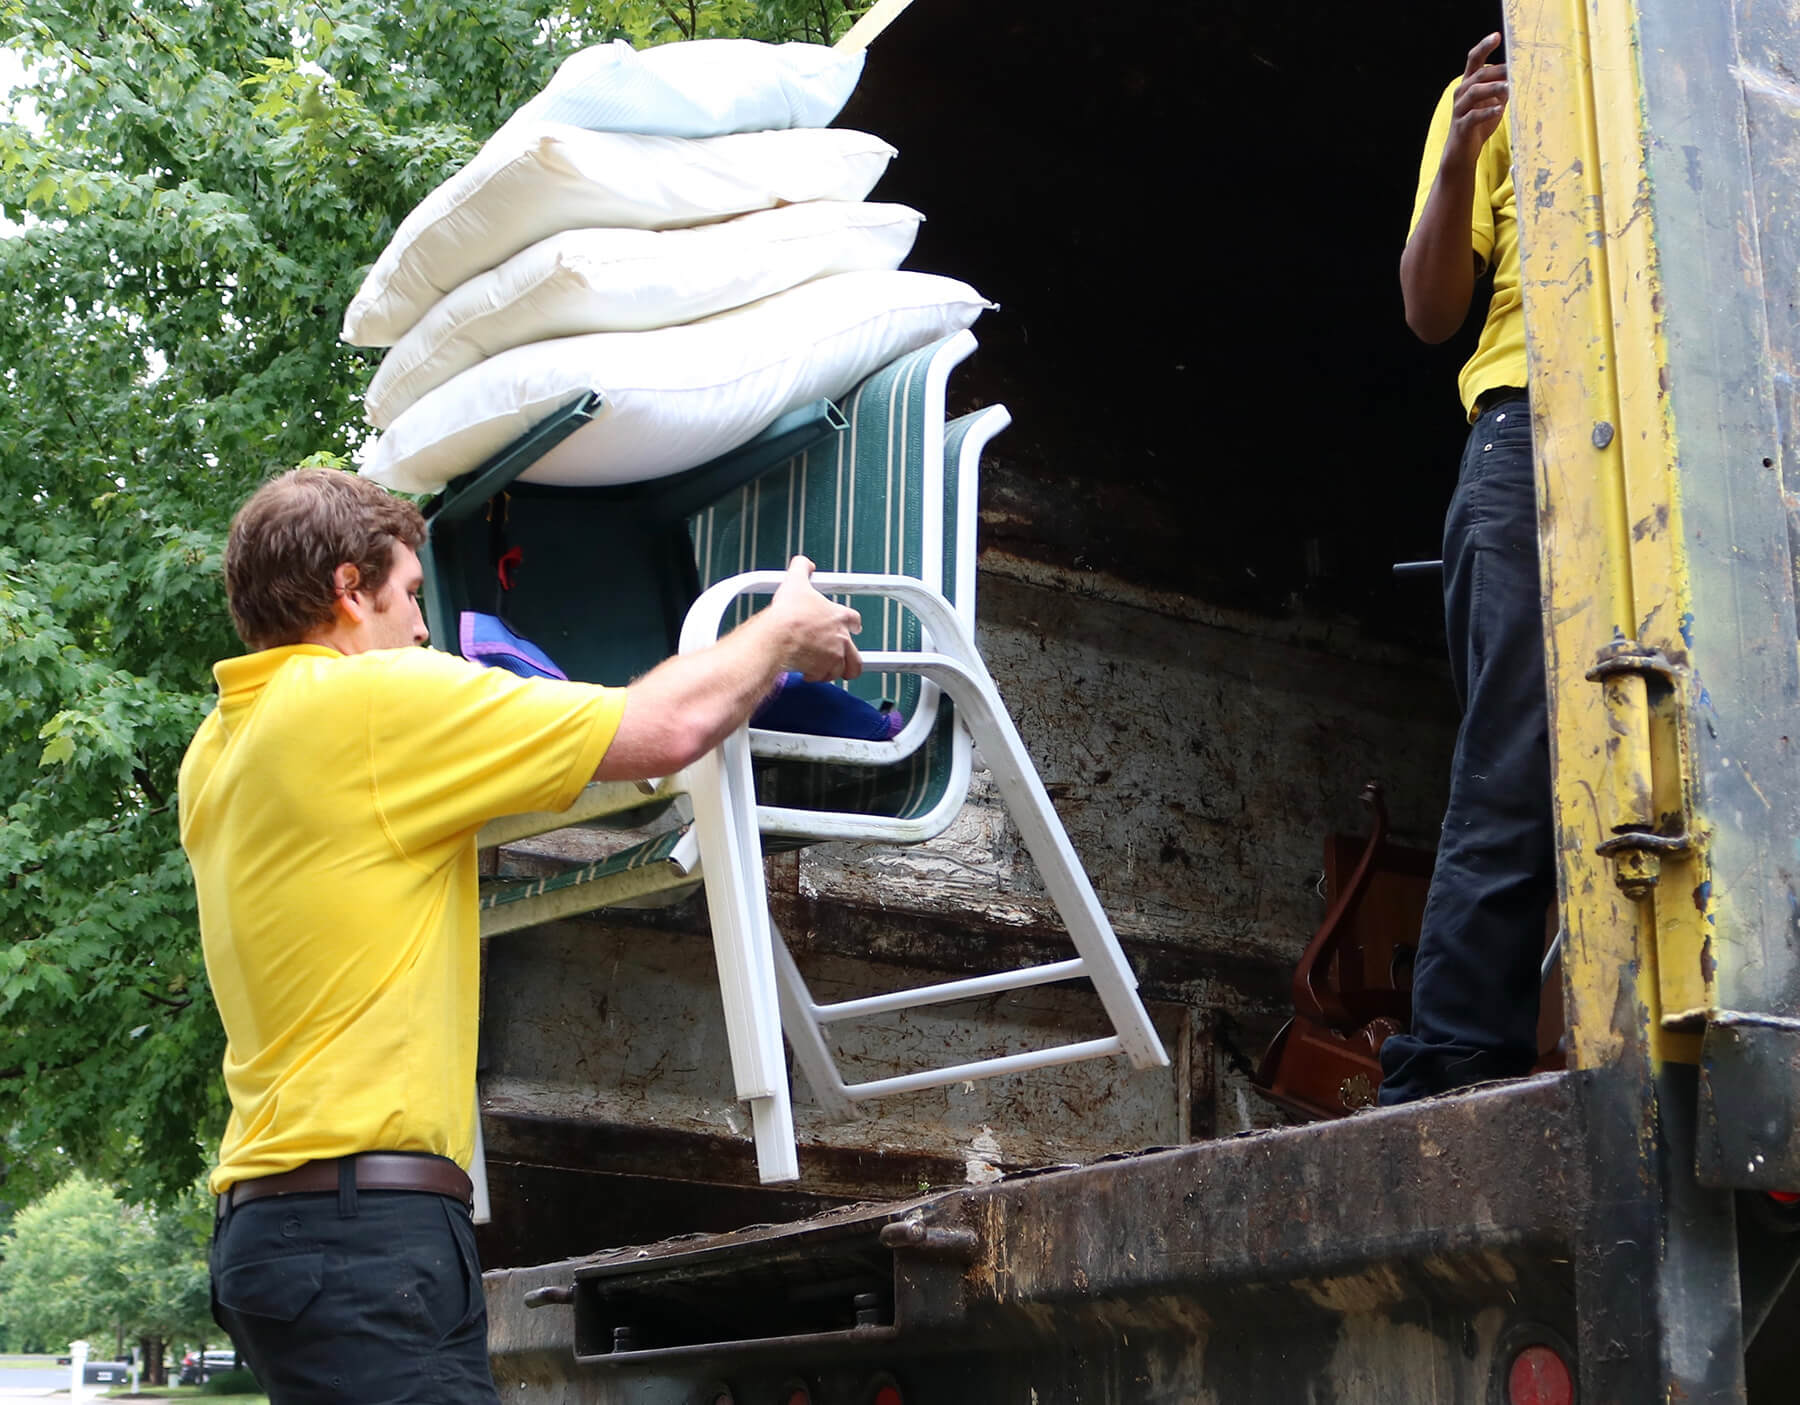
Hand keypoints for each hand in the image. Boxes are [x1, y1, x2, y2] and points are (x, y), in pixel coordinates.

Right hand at [767, 556, 862, 682]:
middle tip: (841, 661)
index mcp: (839, 616)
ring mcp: (834, 656)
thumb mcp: (795, 582)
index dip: (853, 624)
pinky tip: (807, 672)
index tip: (852, 627)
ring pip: (842, 670)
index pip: (855, 620)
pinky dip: (816, 676)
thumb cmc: (789, 613)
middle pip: (856, 655)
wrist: (779, 636)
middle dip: (850, 660)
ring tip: (822, 669)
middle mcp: (841, 638)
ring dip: (833, 670)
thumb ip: (801, 568)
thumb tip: (803, 562)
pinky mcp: (823, 669)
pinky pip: (824, 677)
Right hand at [1446, 32, 1507, 164]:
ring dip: (1493, 88)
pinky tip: (1499, 109)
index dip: (1484, 47)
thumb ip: (1503, 87)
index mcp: (1469, 84)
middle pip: (1478, 75)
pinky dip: (1487, 112)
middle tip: (1515, 69)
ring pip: (1474, 92)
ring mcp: (1460, 109)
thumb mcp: (1494, 101)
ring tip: (1509, 88)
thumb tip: (1521, 74)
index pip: (1474, 59)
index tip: (1497, 36)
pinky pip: (1473, 116)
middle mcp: (1461, 93)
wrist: (1462, 151)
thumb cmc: (1479, 124)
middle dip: (1497, 71)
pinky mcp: (1462, 126)